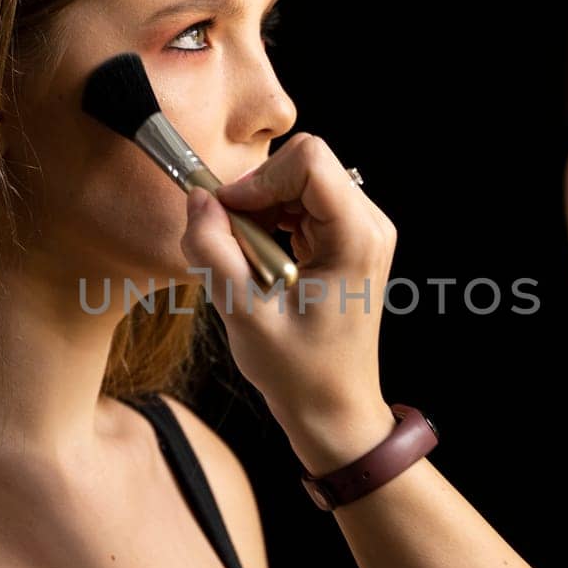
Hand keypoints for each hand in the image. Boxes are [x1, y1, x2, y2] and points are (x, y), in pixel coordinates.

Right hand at [180, 133, 398, 473]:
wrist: (333, 408)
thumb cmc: (300, 373)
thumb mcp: (245, 315)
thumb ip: (214, 252)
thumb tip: (198, 199)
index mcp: (358, 237)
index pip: (309, 159)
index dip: (258, 180)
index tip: (227, 218)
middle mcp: (369, 224)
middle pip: (302, 164)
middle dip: (256, 196)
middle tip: (232, 246)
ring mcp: (361, 230)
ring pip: (297, 180)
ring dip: (260, 212)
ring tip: (247, 264)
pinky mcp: (346, 238)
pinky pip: (300, 203)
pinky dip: (269, 223)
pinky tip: (260, 264)